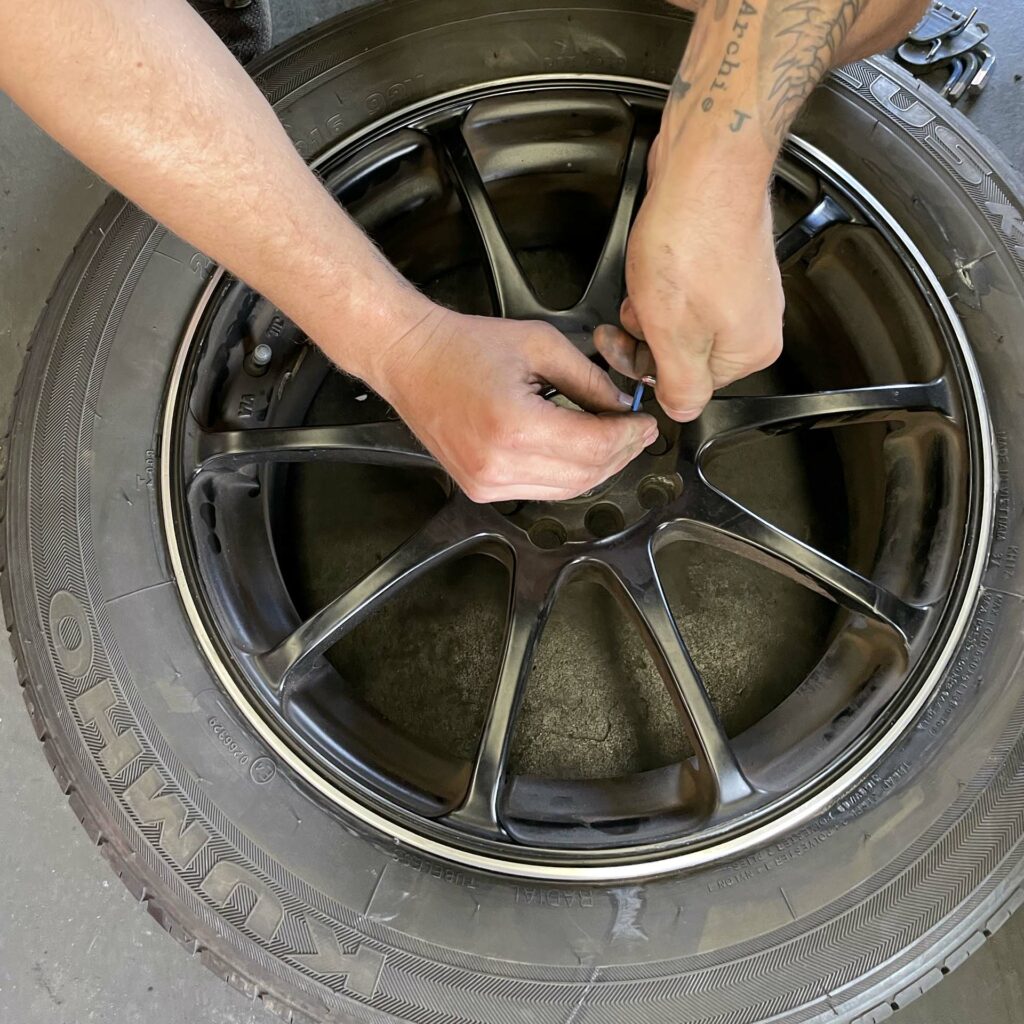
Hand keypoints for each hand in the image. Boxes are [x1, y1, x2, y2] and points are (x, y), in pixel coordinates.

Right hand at [369, 307, 658, 502]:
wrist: (410, 360)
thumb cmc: (464, 346)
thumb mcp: (540, 345)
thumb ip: (590, 381)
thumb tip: (623, 408)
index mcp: (514, 426)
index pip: (595, 446)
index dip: (630, 436)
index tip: (646, 423)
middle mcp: (498, 464)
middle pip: (586, 474)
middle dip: (621, 454)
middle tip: (638, 432)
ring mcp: (486, 483)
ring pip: (567, 490)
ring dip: (599, 468)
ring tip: (615, 441)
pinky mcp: (480, 489)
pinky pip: (541, 491)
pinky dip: (568, 475)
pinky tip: (579, 451)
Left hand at [596, 133, 783, 421]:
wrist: (705, 162)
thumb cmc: (692, 239)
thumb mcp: (673, 335)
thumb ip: (679, 388)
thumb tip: (681, 412)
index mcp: (750, 351)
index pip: (688, 388)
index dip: (649, 368)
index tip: (625, 348)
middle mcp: (754, 323)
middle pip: (683, 354)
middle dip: (646, 336)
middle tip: (627, 314)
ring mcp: (741, 289)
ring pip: (678, 321)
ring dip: (649, 308)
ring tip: (644, 279)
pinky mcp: (724, 260)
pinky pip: (682, 290)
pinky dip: (660, 281)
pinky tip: (655, 261)